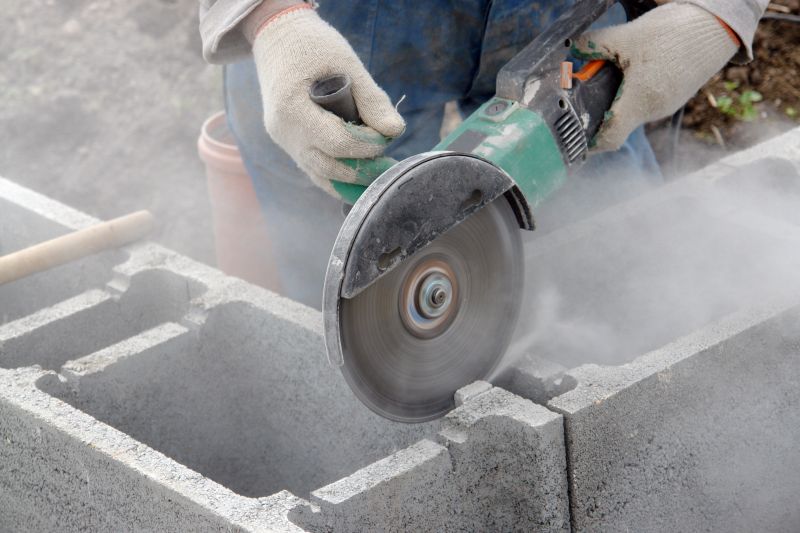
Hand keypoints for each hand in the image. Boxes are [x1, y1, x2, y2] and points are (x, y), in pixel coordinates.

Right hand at [250, 7, 404, 196]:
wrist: (276, 37)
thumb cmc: (313, 44)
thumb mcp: (347, 63)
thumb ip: (371, 99)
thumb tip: (396, 130)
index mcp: (293, 107)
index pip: (337, 142)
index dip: (367, 145)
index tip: (387, 136)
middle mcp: (283, 131)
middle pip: (328, 166)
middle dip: (362, 167)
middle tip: (389, 161)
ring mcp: (283, 140)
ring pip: (320, 174)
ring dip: (351, 177)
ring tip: (379, 171)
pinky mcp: (287, 143)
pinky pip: (313, 168)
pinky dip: (337, 176)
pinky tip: (361, 175)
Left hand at [572, 3, 738, 151]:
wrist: (719, 24)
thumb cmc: (675, 32)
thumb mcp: (627, 36)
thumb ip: (595, 45)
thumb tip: (573, 49)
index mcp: (639, 102)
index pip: (609, 139)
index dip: (589, 142)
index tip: (574, 135)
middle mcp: (654, 111)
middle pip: (617, 121)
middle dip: (600, 105)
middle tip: (587, 82)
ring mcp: (667, 105)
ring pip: (632, 109)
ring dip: (618, 95)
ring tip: (615, 67)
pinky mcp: (676, 96)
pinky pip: (647, 100)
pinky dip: (635, 89)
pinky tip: (635, 66)